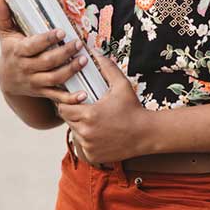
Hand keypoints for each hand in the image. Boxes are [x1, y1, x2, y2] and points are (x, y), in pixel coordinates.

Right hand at [0, 0, 88, 106]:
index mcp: (18, 52)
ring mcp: (35, 82)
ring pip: (54, 79)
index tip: (61, 32)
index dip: (47, 40)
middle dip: (64, 53)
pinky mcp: (43, 92)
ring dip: (70, 70)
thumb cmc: (11, 51)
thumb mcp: (6, 34)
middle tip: (79, 43)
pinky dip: (70, 98)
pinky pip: (57, 97)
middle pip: (47, 62)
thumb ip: (4, 16)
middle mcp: (26, 68)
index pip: (33, 46)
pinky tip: (83, 94)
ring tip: (84, 60)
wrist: (7, 80)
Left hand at [58, 34, 154, 164]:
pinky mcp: (93, 156)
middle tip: (85, 109)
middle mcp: (86, 132)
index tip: (76, 101)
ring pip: (74, 134)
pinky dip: (88, 141)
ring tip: (94, 121)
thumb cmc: (133, 109)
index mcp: (89, 115)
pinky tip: (100, 134)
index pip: (63, 108)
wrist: (146, 134)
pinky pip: (83, 147)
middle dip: (73, 114)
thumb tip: (96, 52)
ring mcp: (89, 146)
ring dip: (80, 128)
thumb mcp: (122, 85)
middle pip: (67, 121)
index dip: (67, 103)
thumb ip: (107, 68)